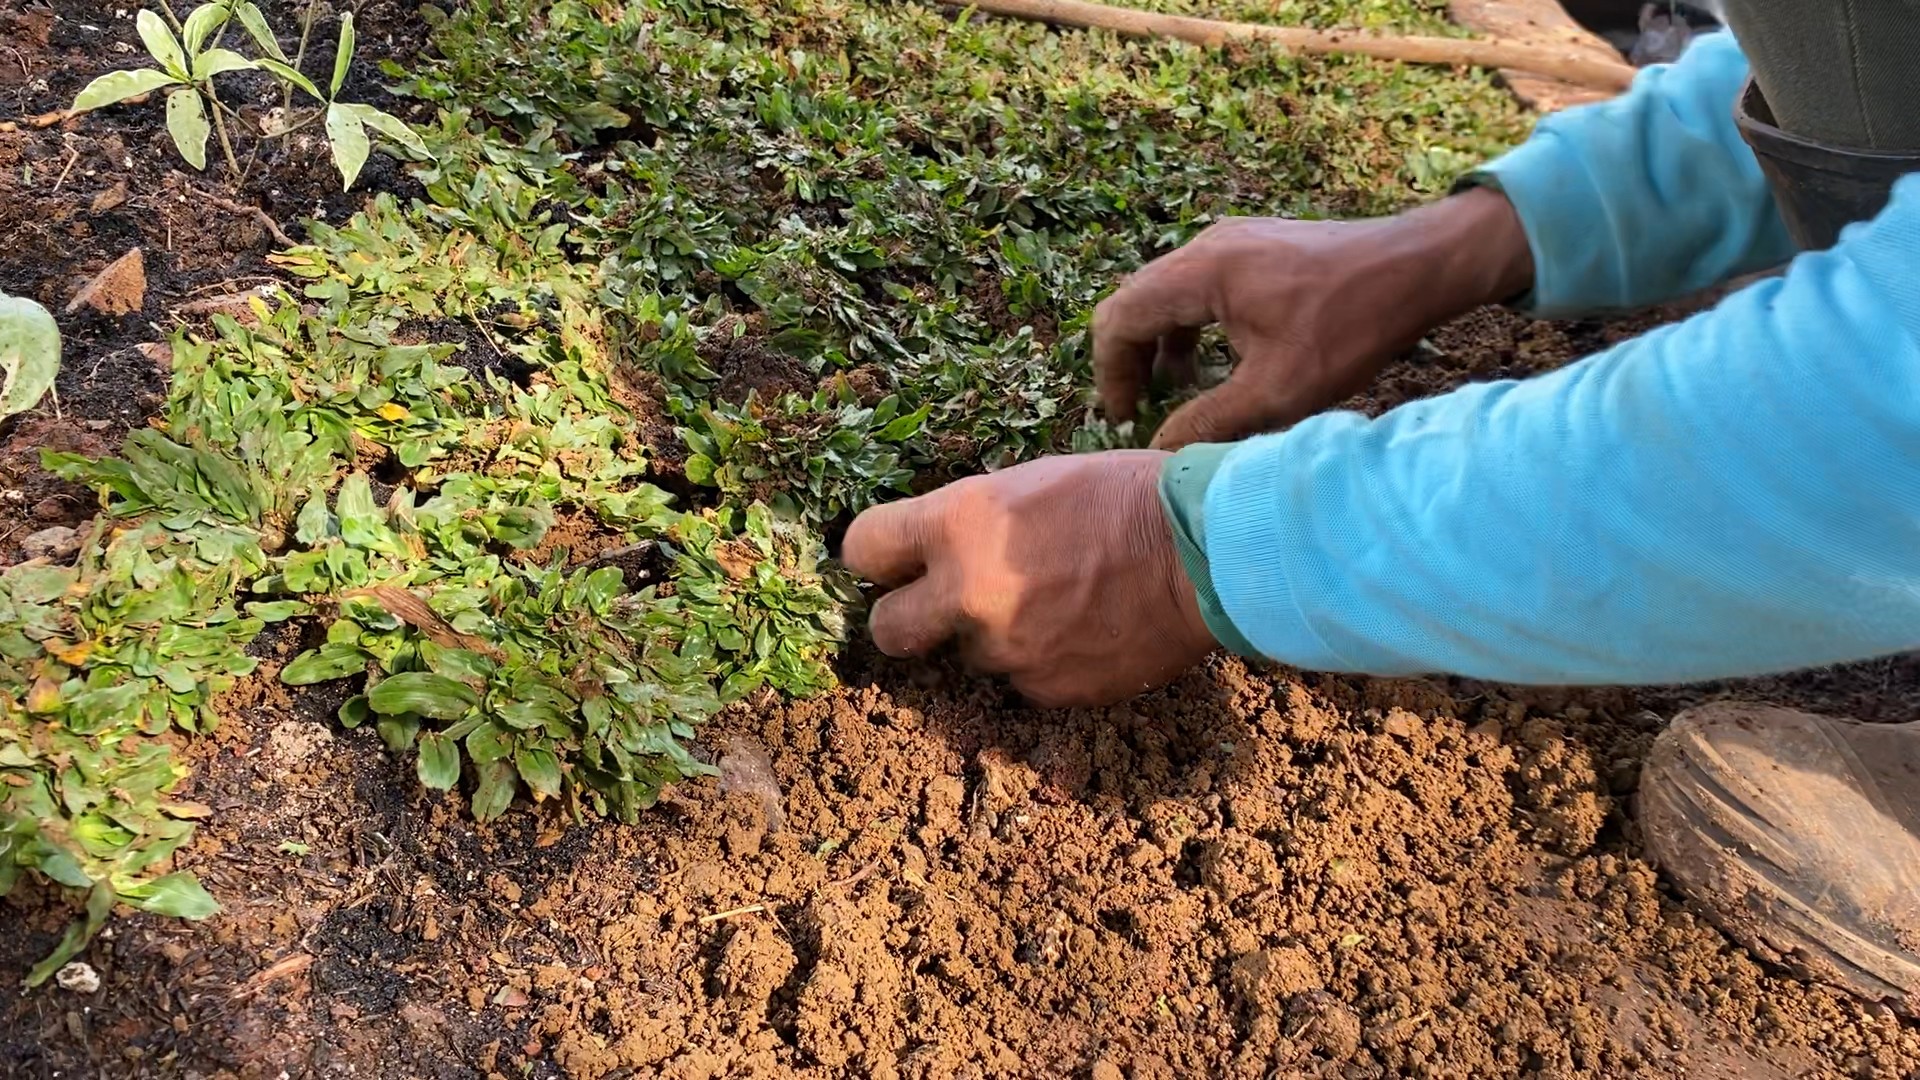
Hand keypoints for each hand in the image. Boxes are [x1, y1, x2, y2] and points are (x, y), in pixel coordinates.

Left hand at [841, 451, 1215, 706]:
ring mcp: (1008, 649)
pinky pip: (1025, 680)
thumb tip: (942, 547)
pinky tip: (1085, 629)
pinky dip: (1044, 661)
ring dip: (995, 636)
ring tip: (1054, 603)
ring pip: (970, 655)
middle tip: (935, 607)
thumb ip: (974, 519)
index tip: (888, 560)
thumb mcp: (1034, 481)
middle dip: (904, 619)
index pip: (862, 549)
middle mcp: (970, 593)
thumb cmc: (1127, 497)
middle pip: (888, 629)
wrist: (1207, 554)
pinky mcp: (1048, 689)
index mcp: (959, 523)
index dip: (873, 556)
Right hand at [1094, 187, 1533, 449]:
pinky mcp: (1252, 247)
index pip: (1120, 319)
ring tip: (1174, 392)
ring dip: (1158, 345)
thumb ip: (1210, 421)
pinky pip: (1194, 287)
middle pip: (1133, 301)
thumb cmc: (1353, 325)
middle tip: (1139, 409)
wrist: (1418, 267)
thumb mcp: (1279, 390)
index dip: (1111, 374)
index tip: (1126, 418)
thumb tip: (1160, 450)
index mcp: (1201, 272)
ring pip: (1163, 293)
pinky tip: (1212, 363)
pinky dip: (1187, 327)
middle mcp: (1205, 246)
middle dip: (1128, 360)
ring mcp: (1229, 241)